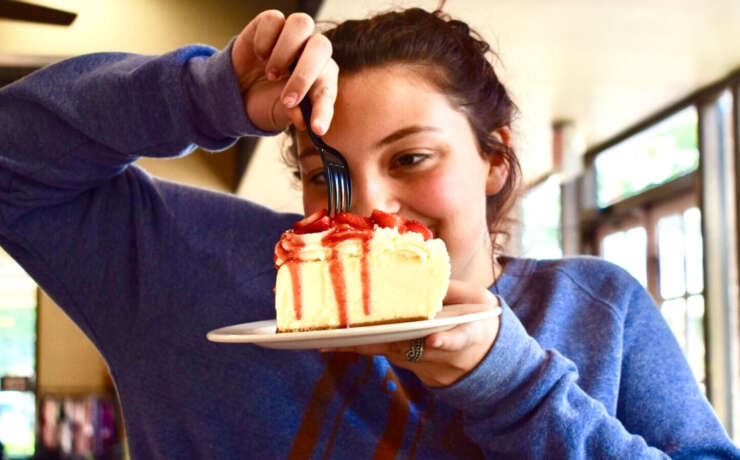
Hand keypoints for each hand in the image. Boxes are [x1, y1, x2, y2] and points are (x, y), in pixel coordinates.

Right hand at [232, 10, 337, 132]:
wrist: (238, 91)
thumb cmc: (267, 102)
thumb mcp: (279, 114)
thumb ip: (292, 114)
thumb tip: (301, 119)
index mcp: (321, 77)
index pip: (328, 89)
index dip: (324, 109)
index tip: (316, 129)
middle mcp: (311, 52)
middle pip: (321, 47)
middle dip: (304, 75)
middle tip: (287, 100)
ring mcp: (292, 36)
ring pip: (301, 24)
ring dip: (285, 52)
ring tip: (271, 75)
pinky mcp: (269, 24)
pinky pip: (273, 19)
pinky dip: (265, 40)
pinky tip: (259, 57)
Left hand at [323, 280, 500, 386]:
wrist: (491, 357)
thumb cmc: (480, 318)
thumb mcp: (477, 299)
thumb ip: (453, 289)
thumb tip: (423, 272)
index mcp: (467, 333)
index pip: (457, 338)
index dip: (445, 339)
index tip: (434, 338)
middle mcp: (446, 355)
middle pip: (411, 349)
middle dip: (380, 342)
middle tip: (350, 338)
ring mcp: (431, 367)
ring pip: (395, 355)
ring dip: (365, 347)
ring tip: (332, 339)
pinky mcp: (419, 372)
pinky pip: (392, 357)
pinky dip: (370, 347)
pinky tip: (340, 342)